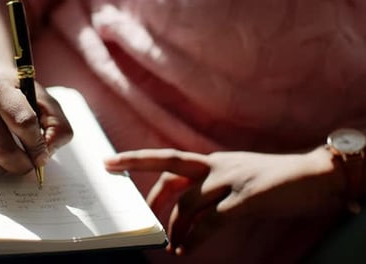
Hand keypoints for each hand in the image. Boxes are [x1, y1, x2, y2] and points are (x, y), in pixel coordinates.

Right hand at [0, 72, 72, 176]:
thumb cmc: (19, 95)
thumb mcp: (45, 102)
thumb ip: (57, 126)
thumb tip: (46, 154)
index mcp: (0, 88)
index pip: (23, 123)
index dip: (37, 146)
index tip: (42, 157)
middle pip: (3, 150)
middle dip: (22, 165)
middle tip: (30, 164)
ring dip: (5, 170)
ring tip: (13, 160)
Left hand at [105, 148, 344, 255]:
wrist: (315, 176)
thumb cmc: (273, 181)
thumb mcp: (237, 178)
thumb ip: (211, 188)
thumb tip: (185, 210)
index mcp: (213, 161)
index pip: (169, 159)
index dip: (137, 159)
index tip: (111, 161)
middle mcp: (217, 166)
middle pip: (170, 171)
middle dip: (148, 193)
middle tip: (139, 218)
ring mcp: (231, 180)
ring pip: (189, 204)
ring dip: (177, 229)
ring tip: (173, 247)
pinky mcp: (246, 199)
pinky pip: (211, 222)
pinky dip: (196, 238)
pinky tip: (187, 250)